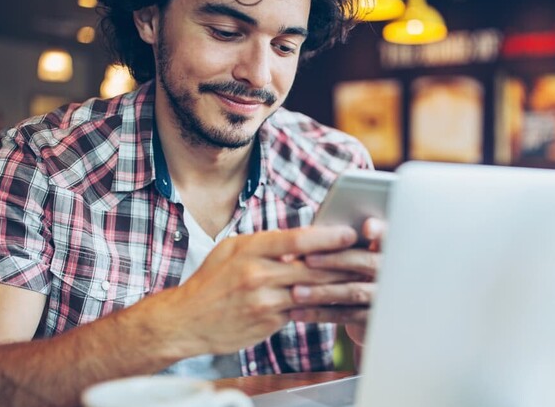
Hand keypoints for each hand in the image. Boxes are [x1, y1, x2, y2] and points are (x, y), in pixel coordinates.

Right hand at [140, 225, 361, 355]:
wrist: (185, 321)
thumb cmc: (211, 281)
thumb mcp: (232, 250)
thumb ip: (266, 243)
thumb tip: (302, 238)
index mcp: (250, 249)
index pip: (297, 239)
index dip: (328, 236)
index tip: (350, 233)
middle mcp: (257, 273)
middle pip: (311, 266)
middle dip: (343, 262)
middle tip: (368, 256)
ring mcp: (263, 300)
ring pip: (311, 291)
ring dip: (339, 286)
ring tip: (363, 278)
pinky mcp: (268, 322)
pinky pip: (302, 312)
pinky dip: (322, 306)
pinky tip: (341, 302)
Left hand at [289, 218, 385, 344]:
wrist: (367, 314)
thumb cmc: (353, 273)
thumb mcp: (355, 256)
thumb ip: (341, 244)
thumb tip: (309, 233)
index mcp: (387, 250)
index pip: (388, 236)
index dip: (380, 231)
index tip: (366, 227)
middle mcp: (390, 272)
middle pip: (367, 262)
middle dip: (336, 260)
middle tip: (308, 260)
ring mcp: (383, 296)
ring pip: (353, 291)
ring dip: (322, 292)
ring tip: (296, 292)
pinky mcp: (371, 319)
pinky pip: (344, 315)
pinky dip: (319, 313)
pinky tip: (296, 312)